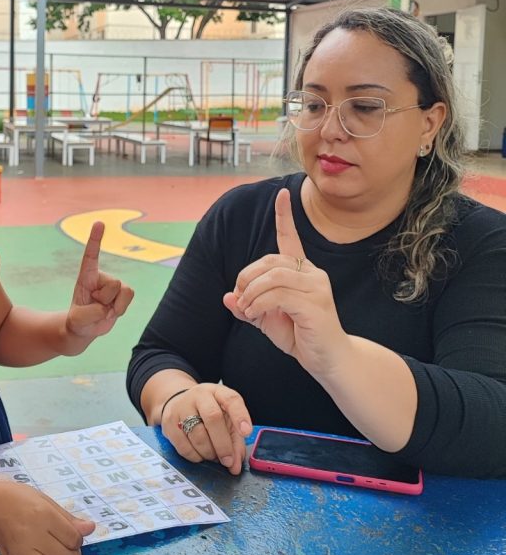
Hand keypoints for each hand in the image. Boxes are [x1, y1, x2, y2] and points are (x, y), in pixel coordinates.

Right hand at [0, 482, 94, 554]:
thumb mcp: (46, 500)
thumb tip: (90, 528)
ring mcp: (21, 553)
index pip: (72, 538)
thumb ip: (68, 517)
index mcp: (43, 516)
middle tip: (71, 551)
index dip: (79, 540)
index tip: (74, 537)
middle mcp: (33, 536)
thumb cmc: (19, 499)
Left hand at [65, 221, 133, 344]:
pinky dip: (121, 308)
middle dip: (105, 301)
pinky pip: (130, 296)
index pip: (91, 256)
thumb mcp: (77, 320)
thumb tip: (108, 308)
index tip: (100, 223)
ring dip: (114, 307)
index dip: (95, 240)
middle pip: (113, 284)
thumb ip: (91, 313)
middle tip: (94, 307)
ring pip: (123, 291)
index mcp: (86, 277)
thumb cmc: (78, 321)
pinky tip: (111, 312)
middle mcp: (101, 277)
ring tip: (103, 311)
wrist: (85, 329)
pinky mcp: (122, 294)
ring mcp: (113, 286)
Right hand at [161, 383, 251, 475]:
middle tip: (227, 461)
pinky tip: (200, 455)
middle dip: (223, 444)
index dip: (240, 416)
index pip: (231, 399)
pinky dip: (195, 456)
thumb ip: (235, 441)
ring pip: (198, 434)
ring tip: (213, 456)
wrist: (177, 404)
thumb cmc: (207, 414)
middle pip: (213, 417)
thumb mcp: (225, 420)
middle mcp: (199, 396)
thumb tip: (235, 466)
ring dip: (208, 452)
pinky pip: (183, 446)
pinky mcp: (168, 422)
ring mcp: (181, 407)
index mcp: (217, 392)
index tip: (246, 432)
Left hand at [222, 188, 348, 376]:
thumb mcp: (267, 319)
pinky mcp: (315, 304)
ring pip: (273, 276)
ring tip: (245, 308)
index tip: (283, 194)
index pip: (292, 238)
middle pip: (270, 261)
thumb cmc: (300, 336)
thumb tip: (226, 297)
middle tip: (238, 298)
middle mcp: (312, 274)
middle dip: (246, 277)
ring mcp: (316, 287)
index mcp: (302, 272)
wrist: (328, 360)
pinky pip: (278, 295)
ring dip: (251, 292)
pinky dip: (258, 303)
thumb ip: (248, 306)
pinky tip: (253, 314)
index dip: (285, 216)